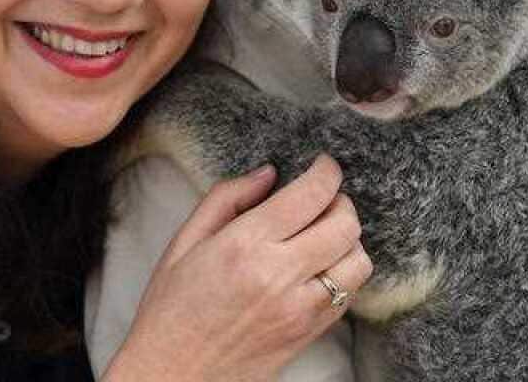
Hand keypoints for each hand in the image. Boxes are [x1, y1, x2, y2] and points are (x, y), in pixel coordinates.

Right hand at [103, 154, 373, 381]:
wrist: (173, 374)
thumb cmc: (170, 309)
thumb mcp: (183, 243)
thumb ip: (226, 199)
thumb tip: (268, 174)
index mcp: (245, 246)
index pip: (310, 196)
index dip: (326, 172)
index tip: (324, 165)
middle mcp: (279, 276)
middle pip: (345, 225)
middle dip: (341, 201)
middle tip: (324, 198)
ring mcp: (300, 309)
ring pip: (357, 261)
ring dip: (348, 240)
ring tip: (324, 234)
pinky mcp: (310, 334)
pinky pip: (349, 295)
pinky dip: (344, 273)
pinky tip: (319, 267)